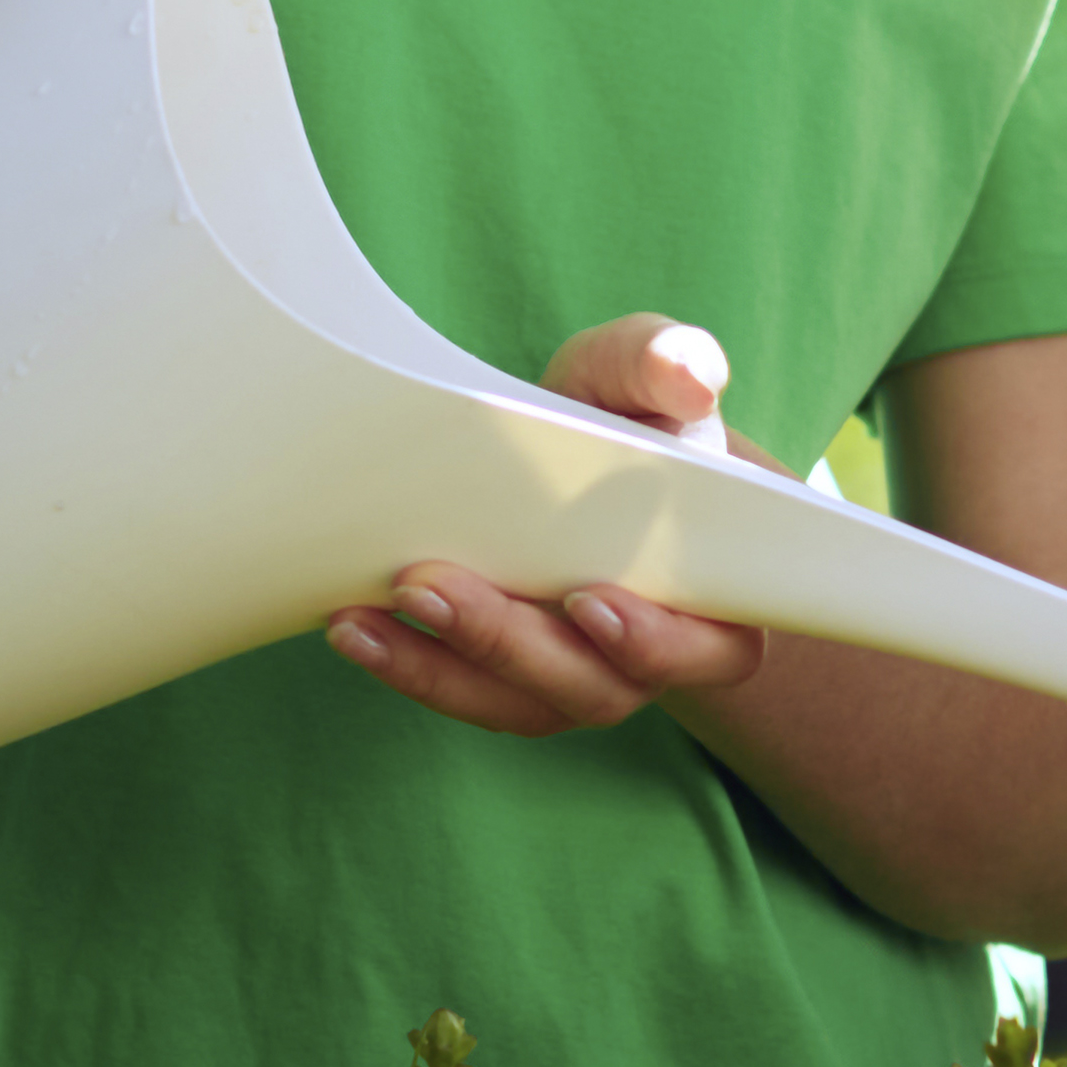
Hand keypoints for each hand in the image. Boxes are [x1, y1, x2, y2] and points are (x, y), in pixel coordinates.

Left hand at [322, 314, 768, 735]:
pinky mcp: (509, 680)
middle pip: (591, 685)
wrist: (579, 460)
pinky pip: (463, 692)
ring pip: (515, 702)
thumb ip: (664, 363)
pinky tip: (352, 629)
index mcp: (714, 598)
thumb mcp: (641, 374)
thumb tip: (689, 375)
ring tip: (362, 622)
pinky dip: (406, 665)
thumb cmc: (626, 418)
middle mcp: (649, 659)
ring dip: (435, 666)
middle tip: (428, 587)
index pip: (707, 648)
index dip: (654, 641)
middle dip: (505, 641)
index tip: (590, 601)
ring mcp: (575, 678)